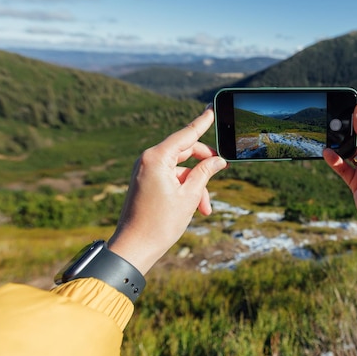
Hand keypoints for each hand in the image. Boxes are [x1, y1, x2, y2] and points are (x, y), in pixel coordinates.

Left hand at [107, 107, 226, 273]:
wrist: (134, 247)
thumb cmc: (160, 223)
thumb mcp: (190, 196)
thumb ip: (205, 173)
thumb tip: (217, 161)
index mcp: (157, 158)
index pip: (186, 134)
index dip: (202, 122)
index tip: (212, 108)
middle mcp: (148, 160)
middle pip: (185, 151)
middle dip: (204, 165)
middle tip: (222, 170)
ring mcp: (146, 170)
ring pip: (181, 168)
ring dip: (196, 185)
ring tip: (205, 208)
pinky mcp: (146, 181)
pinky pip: (171, 177)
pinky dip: (184, 189)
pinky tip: (195, 208)